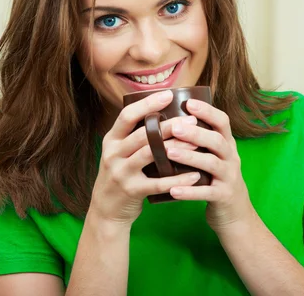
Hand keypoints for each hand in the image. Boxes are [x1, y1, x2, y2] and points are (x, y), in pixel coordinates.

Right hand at [90, 90, 200, 225]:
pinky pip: (158, 183)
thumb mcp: (121, 152)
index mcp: (112, 139)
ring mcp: (121, 172)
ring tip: (196, 142)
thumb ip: (137, 136)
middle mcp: (113, 153)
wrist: (106, 210)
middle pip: (142, 134)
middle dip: (169, 126)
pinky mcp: (131, 191)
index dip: (147, 104)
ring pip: (150, 155)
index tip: (169, 94)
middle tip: (192, 121)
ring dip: (175, 147)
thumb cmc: (122, 174)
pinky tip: (195, 176)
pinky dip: (178, 179)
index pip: (127, 115)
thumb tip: (168, 113)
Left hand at [166, 99, 255, 232]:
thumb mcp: (214, 157)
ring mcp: (229, 177)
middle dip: (196, 132)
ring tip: (169, 152)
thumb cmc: (216, 180)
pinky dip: (190, 191)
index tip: (188, 103)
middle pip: (217, 140)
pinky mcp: (224, 196)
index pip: (222, 122)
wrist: (235, 215)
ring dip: (190, 157)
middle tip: (174, 127)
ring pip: (212, 163)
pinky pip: (207, 192)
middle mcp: (231, 158)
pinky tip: (173, 190)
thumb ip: (201, 142)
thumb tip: (171, 119)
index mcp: (227, 145)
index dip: (207, 111)